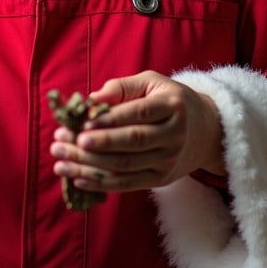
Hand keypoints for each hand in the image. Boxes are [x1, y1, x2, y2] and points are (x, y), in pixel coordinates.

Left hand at [49, 71, 224, 194]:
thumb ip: (122, 87)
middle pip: (130, 142)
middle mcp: (173, 135)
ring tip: (60, 160)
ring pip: (124, 166)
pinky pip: (127, 184)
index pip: (138, 114)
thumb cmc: (170, 100)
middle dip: (93, 144)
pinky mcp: (161, 179)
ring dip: (88, 165)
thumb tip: (91, 99)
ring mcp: (168, 161)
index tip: (80, 123)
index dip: (109, 120)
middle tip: (62, 142)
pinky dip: (100, 183)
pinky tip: (77, 178)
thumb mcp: (152, 83)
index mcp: (171, 106)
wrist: (206, 131)